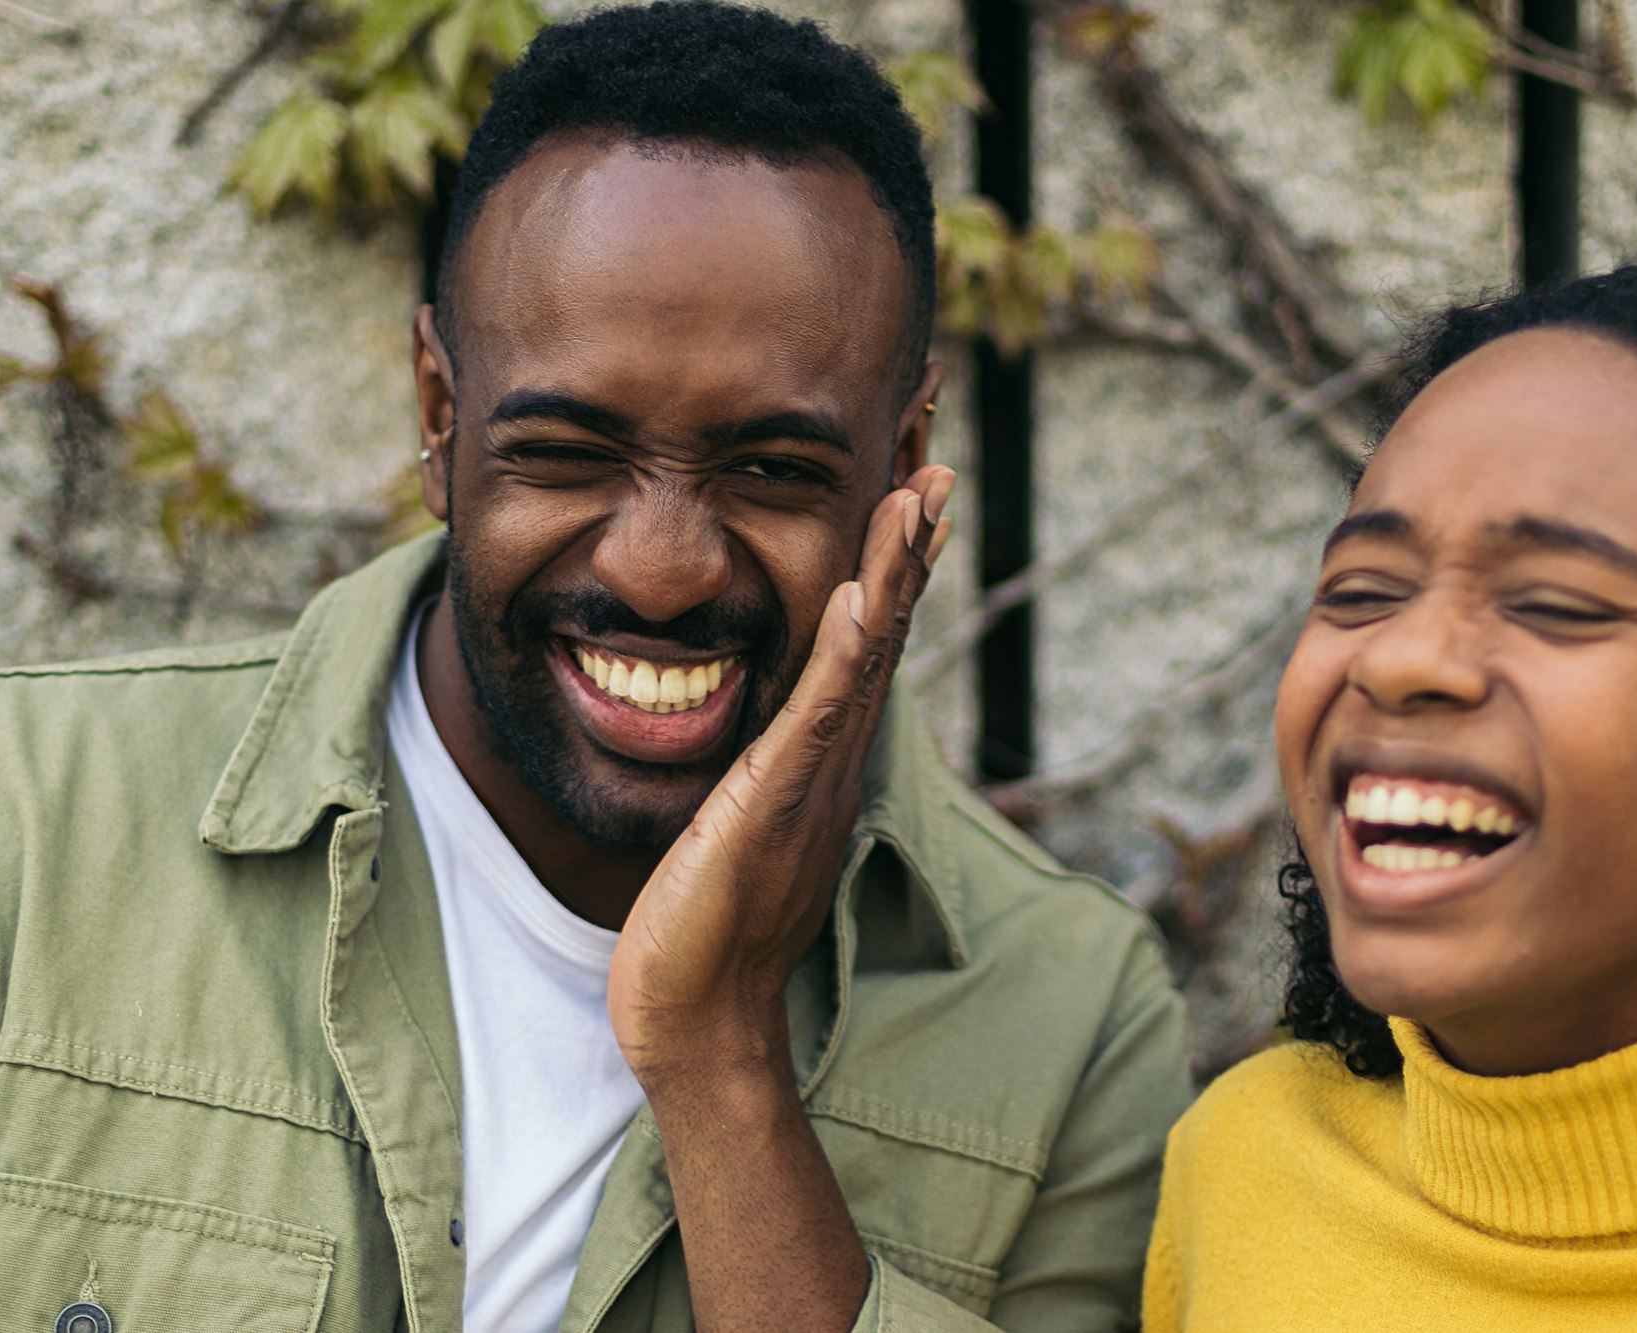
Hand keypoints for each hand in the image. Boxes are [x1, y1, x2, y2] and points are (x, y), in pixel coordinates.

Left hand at [609, 464, 955, 1086]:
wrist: (699, 1019)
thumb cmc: (708, 931)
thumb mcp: (739, 827)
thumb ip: (760, 777)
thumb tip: (766, 743)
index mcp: (819, 758)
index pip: (863, 646)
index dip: (889, 571)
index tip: (907, 497)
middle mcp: (832, 761)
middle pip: (884, 635)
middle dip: (910, 549)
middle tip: (938, 467)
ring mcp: (811, 780)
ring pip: (866, 660)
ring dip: (894, 574)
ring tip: (919, 496)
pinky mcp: (774, 804)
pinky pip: (817, 716)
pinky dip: (844, 653)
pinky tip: (859, 595)